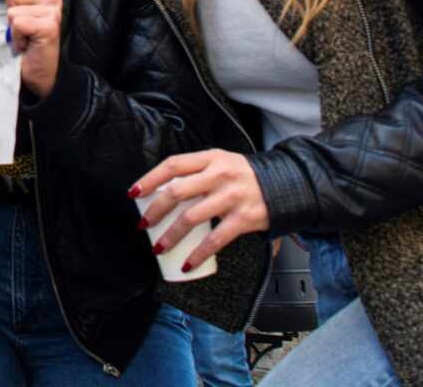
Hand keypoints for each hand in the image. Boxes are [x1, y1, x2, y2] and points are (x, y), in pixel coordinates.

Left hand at [0, 0, 61, 99]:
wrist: (37, 76)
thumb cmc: (23, 46)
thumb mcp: (14, 17)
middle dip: (6, 13)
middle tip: (18, 30)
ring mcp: (52, 11)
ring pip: (12, 9)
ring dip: (11, 28)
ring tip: (21, 38)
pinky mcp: (49, 25)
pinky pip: (17, 22)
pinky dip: (16, 37)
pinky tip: (25, 45)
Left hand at [128, 150, 269, 271]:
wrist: (287, 185)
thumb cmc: (246, 176)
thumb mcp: (222, 163)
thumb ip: (198, 172)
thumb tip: (164, 190)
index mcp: (211, 158)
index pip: (173, 165)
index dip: (150, 179)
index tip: (134, 193)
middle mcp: (219, 175)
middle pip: (176, 192)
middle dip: (155, 210)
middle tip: (144, 225)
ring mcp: (231, 197)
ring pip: (191, 218)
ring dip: (170, 236)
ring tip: (159, 247)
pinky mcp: (243, 219)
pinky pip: (214, 240)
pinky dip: (197, 254)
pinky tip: (187, 264)